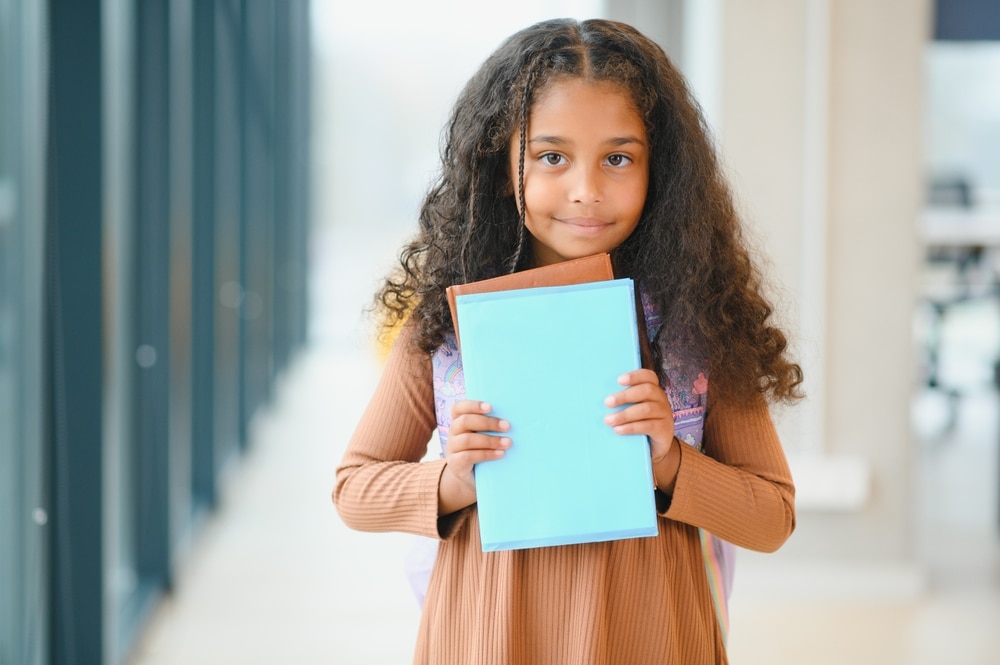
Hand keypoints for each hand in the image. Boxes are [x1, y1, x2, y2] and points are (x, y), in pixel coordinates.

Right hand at [438, 400, 510, 514]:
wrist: (469, 477)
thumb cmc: (481, 449)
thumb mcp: (483, 435)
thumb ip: (491, 425)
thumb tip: (516, 416)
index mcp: (458, 421)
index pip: (459, 407)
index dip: (473, 405)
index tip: (491, 407)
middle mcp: (453, 432)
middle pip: (465, 421)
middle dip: (488, 423)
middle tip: (507, 426)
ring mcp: (452, 448)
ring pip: (467, 440)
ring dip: (490, 440)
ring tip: (508, 442)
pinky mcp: (455, 463)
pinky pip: (468, 456)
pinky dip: (486, 454)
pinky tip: (500, 454)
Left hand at [604, 369, 680, 492]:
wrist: (655, 447)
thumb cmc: (639, 423)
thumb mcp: (633, 410)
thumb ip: (623, 402)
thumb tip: (600, 399)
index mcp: (653, 390)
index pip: (649, 376)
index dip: (635, 376)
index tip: (619, 380)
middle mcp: (661, 399)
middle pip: (647, 391)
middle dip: (625, 396)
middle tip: (607, 403)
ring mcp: (665, 414)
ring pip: (646, 409)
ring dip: (624, 414)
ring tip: (608, 420)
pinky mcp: (664, 430)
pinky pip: (648, 426)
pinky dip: (631, 427)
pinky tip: (619, 430)